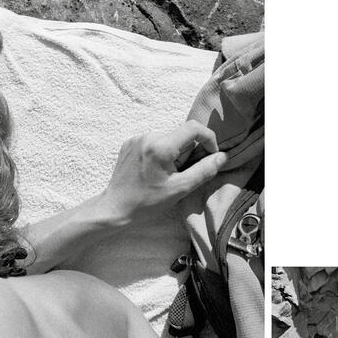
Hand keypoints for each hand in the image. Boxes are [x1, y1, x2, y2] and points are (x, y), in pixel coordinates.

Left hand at [100, 121, 225, 223]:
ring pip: (168, 138)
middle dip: (187, 151)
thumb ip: (204, 171)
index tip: (211, 154)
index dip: (208, 138)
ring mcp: (136, 138)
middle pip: (180, 134)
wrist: (115, 208)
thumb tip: (222, 156)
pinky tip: (153, 171)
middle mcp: (147, 136)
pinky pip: (154, 141)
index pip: (193, 128)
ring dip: (174, 153)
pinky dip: (161, 152)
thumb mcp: (179, 189)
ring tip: (165, 175)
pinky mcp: (129, 143)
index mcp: (160, 146)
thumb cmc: (146, 203)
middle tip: (181, 173)